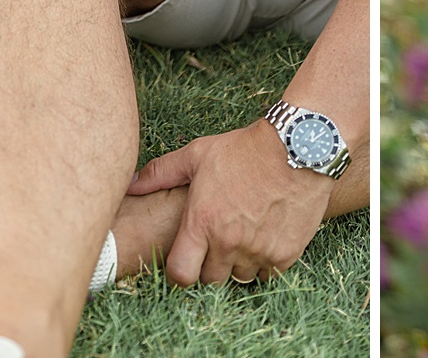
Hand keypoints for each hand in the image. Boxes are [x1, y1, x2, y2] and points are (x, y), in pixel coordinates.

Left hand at [126, 121, 332, 284]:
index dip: (180, 272)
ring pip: (240, 277)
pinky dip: (266, 261)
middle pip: (210, 280)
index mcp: (201, 223)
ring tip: (244, 235)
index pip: (180, 274)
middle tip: (218, 241)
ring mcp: (258, 251)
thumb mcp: (198, 154)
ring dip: (239, 263)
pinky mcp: (285, 254)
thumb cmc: (244, 149)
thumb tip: (130, 184)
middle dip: (211, 265)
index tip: (186, 262)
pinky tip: (266, 236)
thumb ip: (161, 173)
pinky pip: (268, 274)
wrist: (297, 147)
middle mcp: (228, 243)